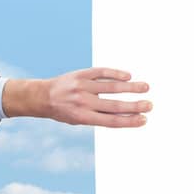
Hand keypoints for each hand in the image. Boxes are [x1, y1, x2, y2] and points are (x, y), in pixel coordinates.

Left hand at [4, 69, 151, 127]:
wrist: (42, 96)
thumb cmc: (64, 111)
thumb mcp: (79, 120)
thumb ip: (99, 117)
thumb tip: (125, 115)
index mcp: (83, 117)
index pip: (111, 121)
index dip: (129, 121)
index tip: (144, 120)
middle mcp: (83, 102)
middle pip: (115, 105)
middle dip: (135, 105)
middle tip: (150, 105)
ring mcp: (83, 86)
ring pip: (111, 86)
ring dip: (131, 87)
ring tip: (145, 87)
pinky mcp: (82, 74)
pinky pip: (102, 72)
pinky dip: (116, 73)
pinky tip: (128, 76)